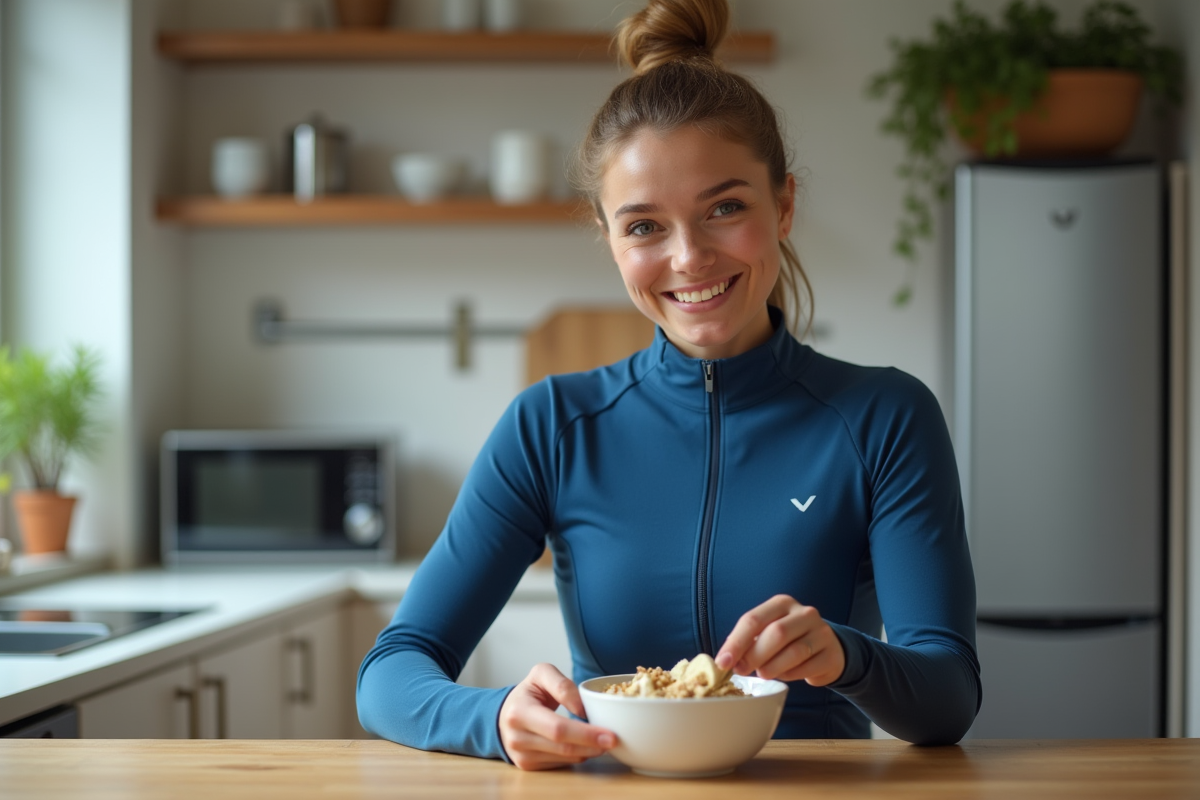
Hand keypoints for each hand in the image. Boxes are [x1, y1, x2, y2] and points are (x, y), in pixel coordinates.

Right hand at [498, 663, 616, 770]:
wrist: (505, 714)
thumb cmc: (528, 693)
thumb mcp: (541, 675)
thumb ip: (562, 685)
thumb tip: (582, 709)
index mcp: (519, 712)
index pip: (557, 728)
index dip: (585, 733)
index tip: (609, 733)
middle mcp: (517, 738)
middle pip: (563, 747)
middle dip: (592, 744)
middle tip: (614, 740)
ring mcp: (521, 756)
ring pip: (564, 758)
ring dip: (588, 751)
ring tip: (603, 741)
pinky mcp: (527, 766)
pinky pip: (560, 764)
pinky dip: (577, 755)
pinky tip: (585, 745)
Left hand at [715, 595, 844, 686]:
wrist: (827, 649)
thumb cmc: (789, 641)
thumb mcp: (768, 633)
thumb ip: (748, 642)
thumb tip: (726, 660)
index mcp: (782, 603)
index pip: (754, 619)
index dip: (736, 642)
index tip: (723, 662)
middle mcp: (804, 613)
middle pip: (776, 633)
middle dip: (754, 655)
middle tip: (741, 670)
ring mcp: (821, 632)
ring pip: (794, 652)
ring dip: (772, 667)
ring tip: (763, 673)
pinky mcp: (831, 654)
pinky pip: (807, 667)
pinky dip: (790, 675)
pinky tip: (784, 675)